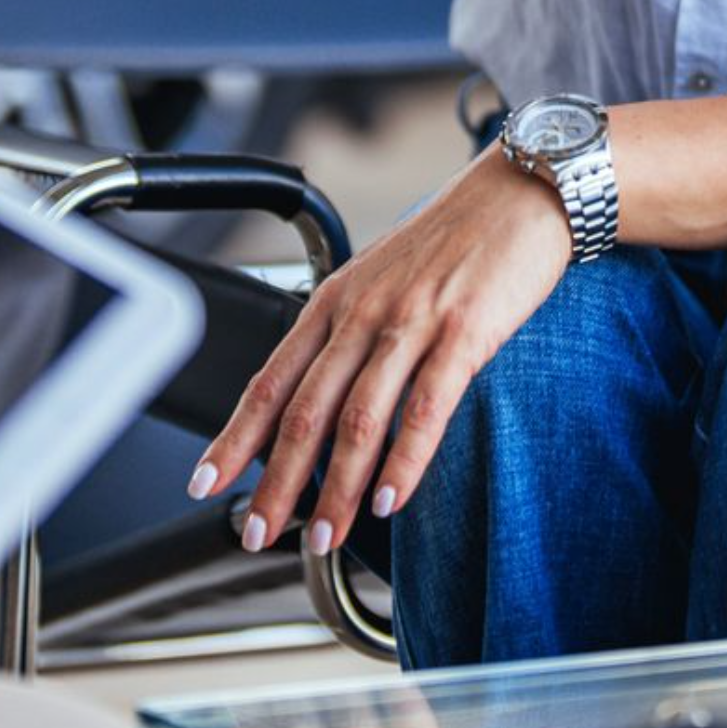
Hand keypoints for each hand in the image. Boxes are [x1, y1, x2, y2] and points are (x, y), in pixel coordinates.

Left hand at [188, 146, 571, 555]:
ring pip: (358, 420)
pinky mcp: (463, 332)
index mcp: (336, 298)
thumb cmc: (456, 237)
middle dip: (276, 483)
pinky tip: (389, 500)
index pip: (270, 379)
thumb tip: (319, 395)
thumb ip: (349, 330)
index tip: (206, 481)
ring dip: (336, 489)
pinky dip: (403, 462)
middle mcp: (363, 311)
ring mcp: (412, 322)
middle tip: (259, 534)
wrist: (520, 190)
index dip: (234, 436)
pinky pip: (425, 408)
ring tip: (324, 537)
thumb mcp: (381, 275)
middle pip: (304, 411)